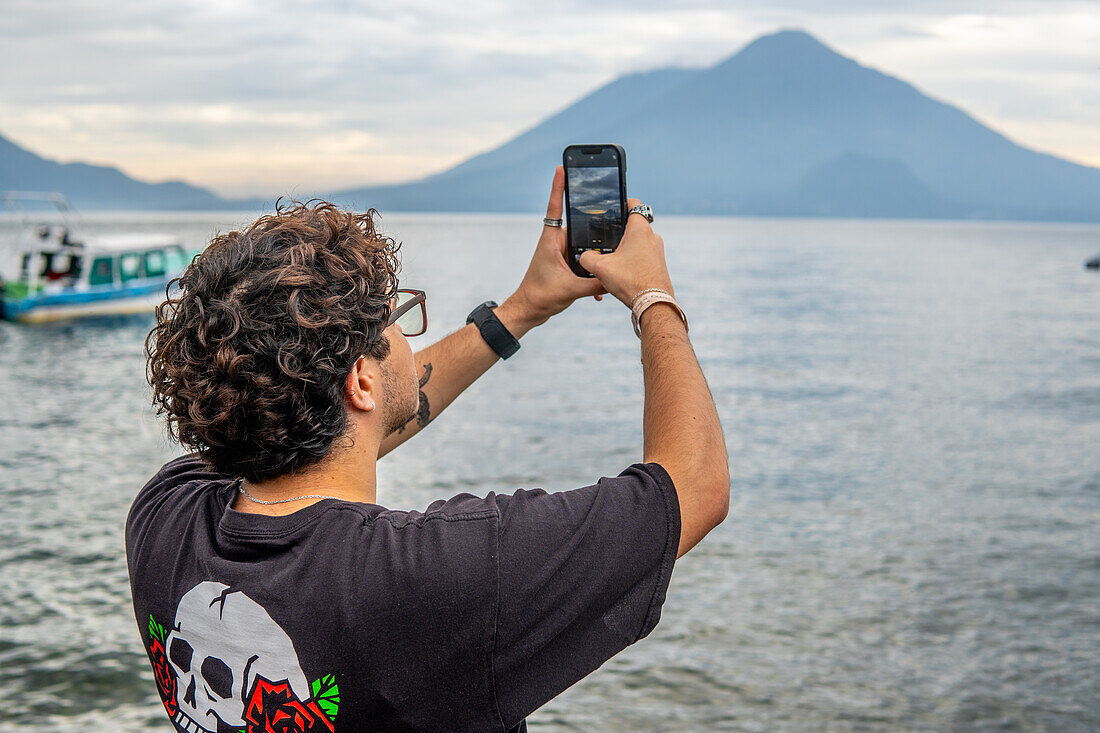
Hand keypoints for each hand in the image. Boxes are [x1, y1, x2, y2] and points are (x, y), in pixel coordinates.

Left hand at [511, 166, 606, 325]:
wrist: (529, 311)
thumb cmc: (541, 297)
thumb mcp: (571, 290)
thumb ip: (595, 282)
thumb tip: (615, 277)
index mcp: (551, 240)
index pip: (555, 207)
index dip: (558, 187)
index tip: (561, 168)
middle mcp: (556, 242)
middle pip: (579, 225)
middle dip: (595, 226)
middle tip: (613, 218)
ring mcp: (562, 252)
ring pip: (585, 245)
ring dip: (596, 255)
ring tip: (608, 263)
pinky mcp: (567, 264)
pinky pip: (585, 260)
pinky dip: (593, 270)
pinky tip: (600, 286)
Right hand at [577, 198, 673, 307]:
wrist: (653, 304)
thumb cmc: (630, 281)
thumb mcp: (600, 268)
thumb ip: (587, 257)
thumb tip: (585, 256)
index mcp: (640, 228)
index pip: (633, 204)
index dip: (620, 202)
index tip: (611, 207)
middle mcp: (652, 236)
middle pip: (633, 225)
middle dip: (618, 231)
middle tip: (603, 239)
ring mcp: (657, 251)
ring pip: (637, 242)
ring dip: (624, 248)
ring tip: (610, 260)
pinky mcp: (658, 264)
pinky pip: (642, 256)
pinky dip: (631, 260)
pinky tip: (621, 272)